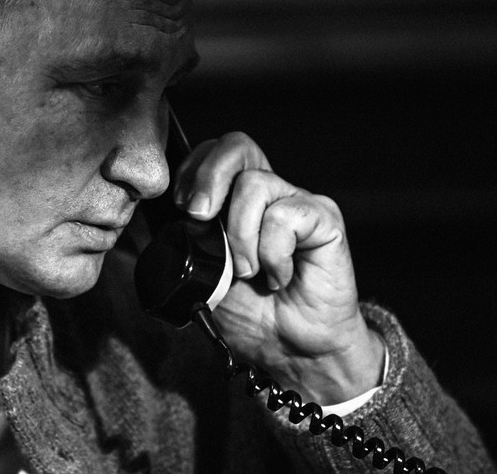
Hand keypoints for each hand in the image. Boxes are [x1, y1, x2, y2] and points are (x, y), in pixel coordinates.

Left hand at [175, 133, 384, 404]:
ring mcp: (295, 201)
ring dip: (241, 236)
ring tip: (248, 272)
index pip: (212, 154)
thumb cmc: (250, 313)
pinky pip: (285, 216)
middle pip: (236, 146)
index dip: (191, 169)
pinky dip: (273, 254)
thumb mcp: (201, 277)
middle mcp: (266, 193)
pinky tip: (279, 278)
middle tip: (198, 215)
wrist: (291, 350)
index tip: (179, 207)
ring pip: (254, 185)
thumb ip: (188, 242)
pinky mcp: (323, 218)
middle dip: (208, 176)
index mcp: (233, 200)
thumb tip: (172, 220)